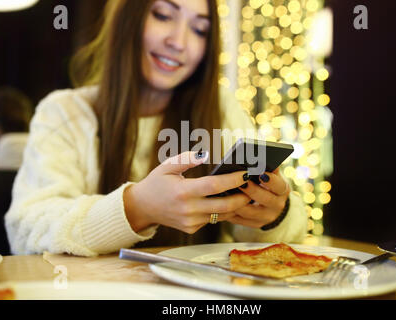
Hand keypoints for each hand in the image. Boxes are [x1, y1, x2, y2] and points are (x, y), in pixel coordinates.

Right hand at [124, 151, 250, 233]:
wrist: (142, 207)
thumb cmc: (157, 182)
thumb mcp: (168, 166)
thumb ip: (187, 158)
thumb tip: (206, 155)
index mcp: (183, 191)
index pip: (215, 186)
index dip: (233, 180)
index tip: (246, 173)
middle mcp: (188, 209)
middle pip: (224, 205)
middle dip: (243, 197)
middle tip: (253, 187)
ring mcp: (190, 222)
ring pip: (221, 215)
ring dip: (235, 205)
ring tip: (246, 193)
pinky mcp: (191, 229)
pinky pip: (212, 220)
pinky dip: (221, 211)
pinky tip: (228, 201)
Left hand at [227, 168, 290, 227]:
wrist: (272, 206)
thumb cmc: (268, 184)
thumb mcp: (273, 176)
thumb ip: (267, 168)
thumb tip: (258, 156)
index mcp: (282, 190)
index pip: (279, 186)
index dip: (271, 180)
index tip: (261, 173)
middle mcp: (277, 205)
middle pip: (264, 199)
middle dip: (252, 190)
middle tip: (240, 182)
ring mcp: (266, 217)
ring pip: (250, 212)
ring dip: (238, 202)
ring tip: (227, 192)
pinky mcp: (255, 224)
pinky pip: (241, 220)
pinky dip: (231, 212)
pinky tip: (222, 203)